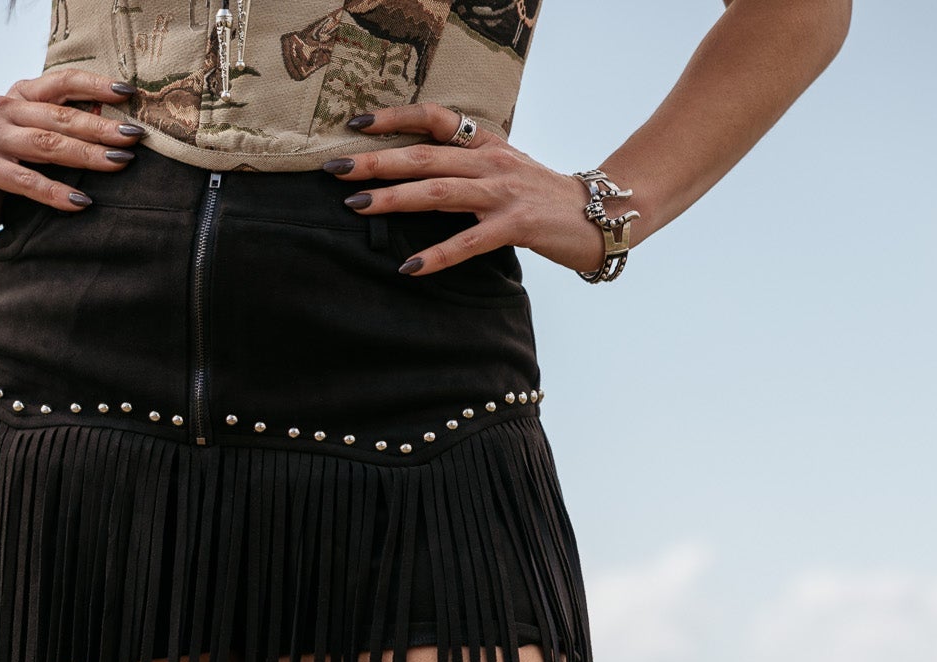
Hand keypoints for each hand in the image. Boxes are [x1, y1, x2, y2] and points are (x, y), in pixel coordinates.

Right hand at [0, 71, 142, 238]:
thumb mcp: (27, 144)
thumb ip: (57, 131)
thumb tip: (107, 121)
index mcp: (18, 97)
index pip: (62, 83)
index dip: (96, 85)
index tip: (130, 92)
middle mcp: (4, 109)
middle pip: (61, 116)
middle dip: (102, 127)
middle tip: (136, 138)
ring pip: (48, 144)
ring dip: (87, 155)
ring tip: (120, 164)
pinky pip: (27, 181)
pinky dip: (56, 193)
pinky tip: (82, 202)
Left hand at [322, 102, 608, 277]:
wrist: (602, 216)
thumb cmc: (545, 200)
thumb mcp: (505, 172)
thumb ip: (467, 169)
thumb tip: (421, 177)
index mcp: (485, 144)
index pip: (434, 119)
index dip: (395, 118)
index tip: (358, 125)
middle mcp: (490, 161)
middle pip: (423, 154)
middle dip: (375, 161)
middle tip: (334, 168)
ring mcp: (503, 192)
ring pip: (438, 190)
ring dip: (393, 199)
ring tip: (356, 208)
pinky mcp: (517, 225)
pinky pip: (469, 242)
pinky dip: (437, 256)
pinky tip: (410, 267)